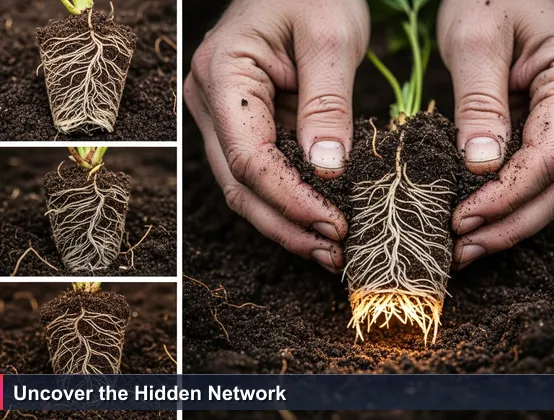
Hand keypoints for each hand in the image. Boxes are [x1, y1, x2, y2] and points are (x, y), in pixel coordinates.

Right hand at [184, 0, 368, 272]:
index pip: (249, 158)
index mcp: (223, 74)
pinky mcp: (245, 123)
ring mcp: (223, 114)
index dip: (290, 199)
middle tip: (333, 252)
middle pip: (240, 184)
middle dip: (287, 224)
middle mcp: (210, 100)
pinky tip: (320, 219)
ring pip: (246, 187)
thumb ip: (327, 104)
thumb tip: (328, 172)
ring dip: (287, 221)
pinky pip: (262, 172)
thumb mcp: (331, 38)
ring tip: (330, 247)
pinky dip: (290, 199)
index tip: (333, 224)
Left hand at [437, 0, 553, 268]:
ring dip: (510, 224)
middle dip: (510, 225)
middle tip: (461, 250)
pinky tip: (476, 220)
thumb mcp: (476, 38)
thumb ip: (480, 102)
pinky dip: (508, 204)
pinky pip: (536, 177)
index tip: (462, 220)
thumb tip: (481, 168)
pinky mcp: (549, 130)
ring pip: (552, 191)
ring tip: (465, 248)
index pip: (547, 158)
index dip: (506, 198)